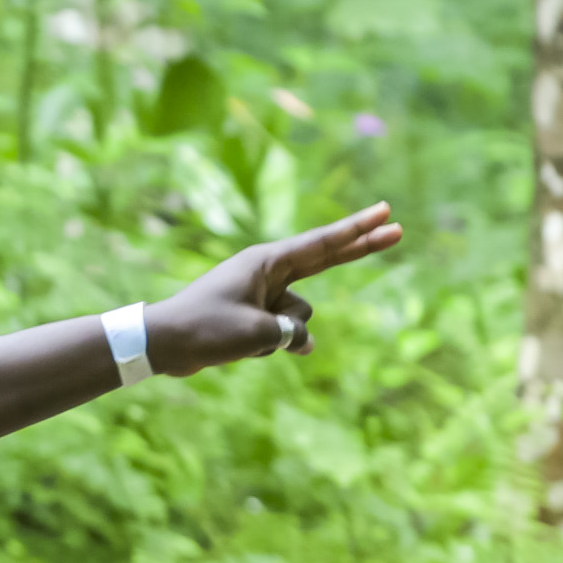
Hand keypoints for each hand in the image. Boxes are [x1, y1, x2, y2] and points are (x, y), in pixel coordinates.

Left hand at [152, 204, 404, 373]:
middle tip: (399, 230)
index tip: (385, 213)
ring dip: (282, 335)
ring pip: (300, 318)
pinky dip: (273, 345)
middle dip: (361, 248)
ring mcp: (264, 294)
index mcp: (267, 262)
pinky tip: (246, 349)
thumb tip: (303, 343)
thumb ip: (291, 334)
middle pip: (327, 259)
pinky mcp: (257, 316)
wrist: (163, 343)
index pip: (323, 243)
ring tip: (244, 335)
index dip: (358, 230)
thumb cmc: (205, 328)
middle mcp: (269, 272)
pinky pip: (283, 334)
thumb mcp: (256, 333)